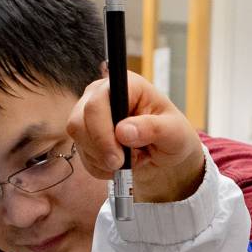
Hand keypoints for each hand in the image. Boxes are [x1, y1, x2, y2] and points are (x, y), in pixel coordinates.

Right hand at [65, 69, 206, 202]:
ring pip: (78, 139)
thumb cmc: (172, 134)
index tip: (117, 158)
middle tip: (123, 164)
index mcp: (126, 85)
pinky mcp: (85, 132)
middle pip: (78, 122)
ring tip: (130, 158)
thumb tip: (123, 131)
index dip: (101, 133)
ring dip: (103, 159)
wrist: (166, 150)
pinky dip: (100, 167)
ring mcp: (89, 112)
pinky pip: (83, 155)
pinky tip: (120, 163)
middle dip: (100, 150)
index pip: (97, 104)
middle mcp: (101, 93)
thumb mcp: (173, 132)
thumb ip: (152, 128)